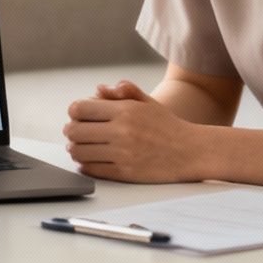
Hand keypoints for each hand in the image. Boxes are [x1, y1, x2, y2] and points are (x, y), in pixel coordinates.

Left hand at [63, 80, 203, 182]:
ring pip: (80, 152)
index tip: (78, 115)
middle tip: (74, 133)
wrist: (191, 152)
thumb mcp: (148, 102)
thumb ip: (124, 92)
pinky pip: (92, 170)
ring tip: (80, 147)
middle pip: (75, 131)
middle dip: (71, 131)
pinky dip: (85, 165)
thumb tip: (99, 89)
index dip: (75, 112)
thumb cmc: (168, 126)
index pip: (80, 109)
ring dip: (76, 149)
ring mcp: (122, 154)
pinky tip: (88, 161)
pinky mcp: (125, 173)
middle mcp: (122, 132)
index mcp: (125, 111)